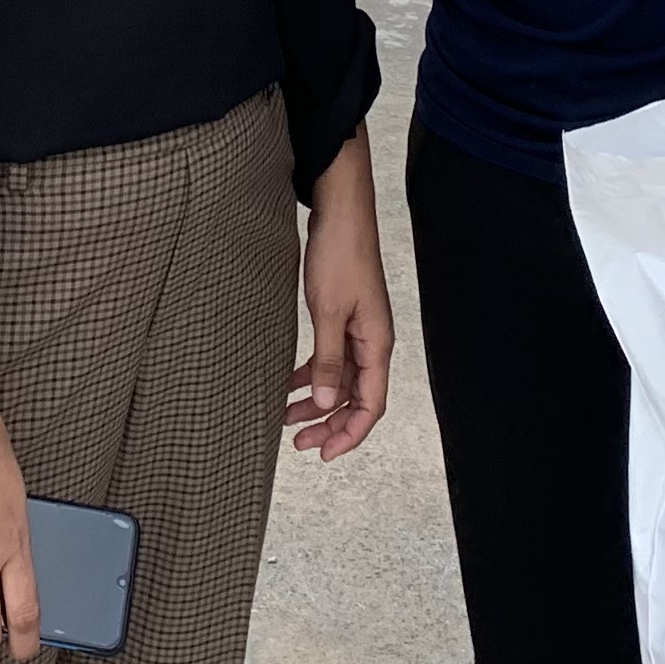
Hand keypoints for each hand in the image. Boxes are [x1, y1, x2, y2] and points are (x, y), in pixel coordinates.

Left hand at [285, 136, 393, 462]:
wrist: (340, 210)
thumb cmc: (340, 254)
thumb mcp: (329, 311)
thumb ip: (328, 359)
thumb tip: (326, 403)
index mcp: (377, 344)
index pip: (371, 406)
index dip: (350, 434)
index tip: (324, 453)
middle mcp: (372, 342)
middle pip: (356, 398)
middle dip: (329, 423)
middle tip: (298, 441)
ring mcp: (357, 329)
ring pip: (340, 380)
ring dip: (317, 400)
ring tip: (286, 416)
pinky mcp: (342, 316)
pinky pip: (330, 357)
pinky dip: (312, 373)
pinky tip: (289, 382)